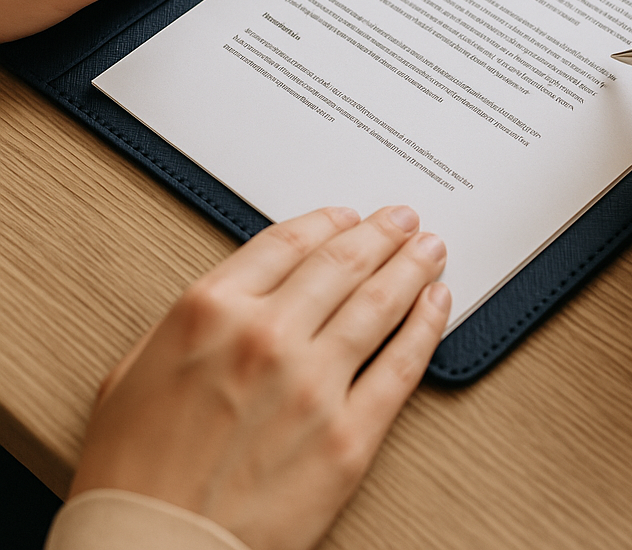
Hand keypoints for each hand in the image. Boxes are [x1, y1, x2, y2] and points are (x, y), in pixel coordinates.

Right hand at [70, 204, 450, 549]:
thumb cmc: (132, 476)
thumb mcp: (135, 372)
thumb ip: (193, 320)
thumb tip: (243, 291)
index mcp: (210, 312)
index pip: (288, 242)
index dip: (327, 222)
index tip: (347, 216)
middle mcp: (266, 336)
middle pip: (343, 262)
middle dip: (381, 233)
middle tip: (403, 219)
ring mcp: (312, 384)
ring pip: (381, 301)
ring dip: (413, 266)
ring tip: (430, 248)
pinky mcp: (348, 436)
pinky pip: (402, 365)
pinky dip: (427, 326)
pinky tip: (437, 303)